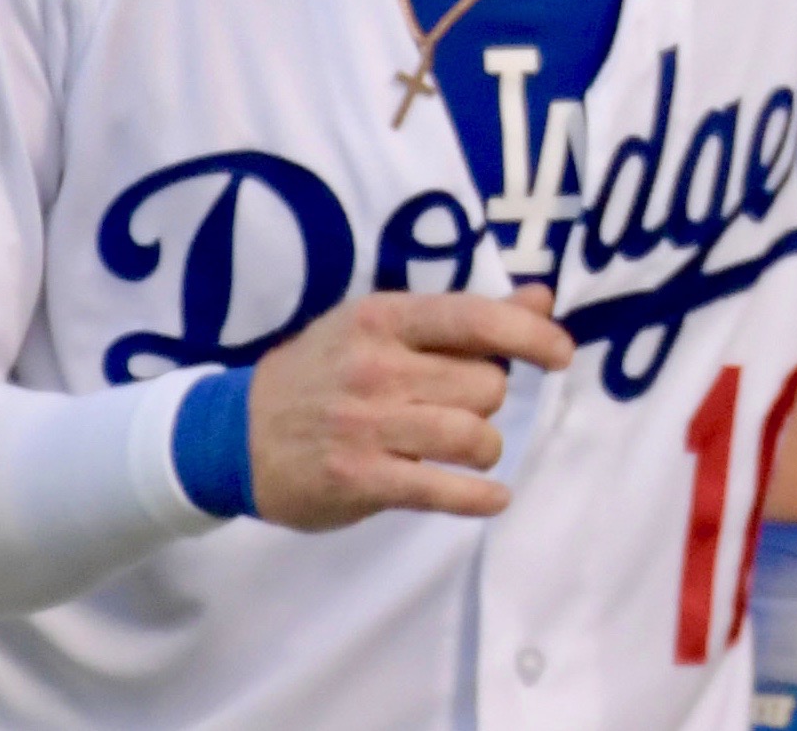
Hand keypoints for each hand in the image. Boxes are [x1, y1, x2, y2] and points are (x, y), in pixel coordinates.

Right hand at [247, 285, 571, 529]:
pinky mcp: (359, 478)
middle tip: (460, 407)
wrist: (234, 434)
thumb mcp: (382, 327)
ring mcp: (366, 425)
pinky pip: (441, 489)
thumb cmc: (323, 372)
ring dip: (485, 447)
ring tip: (467, 449)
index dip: (530, 334)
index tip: (562, 353)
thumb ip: (465, 318)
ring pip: (473, 435)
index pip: (475, 319)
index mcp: (385, 319)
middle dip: (489, 400)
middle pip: (485, 385)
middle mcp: (377, 367)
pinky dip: (478, 497)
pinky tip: (493, 497)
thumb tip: (542, 298)